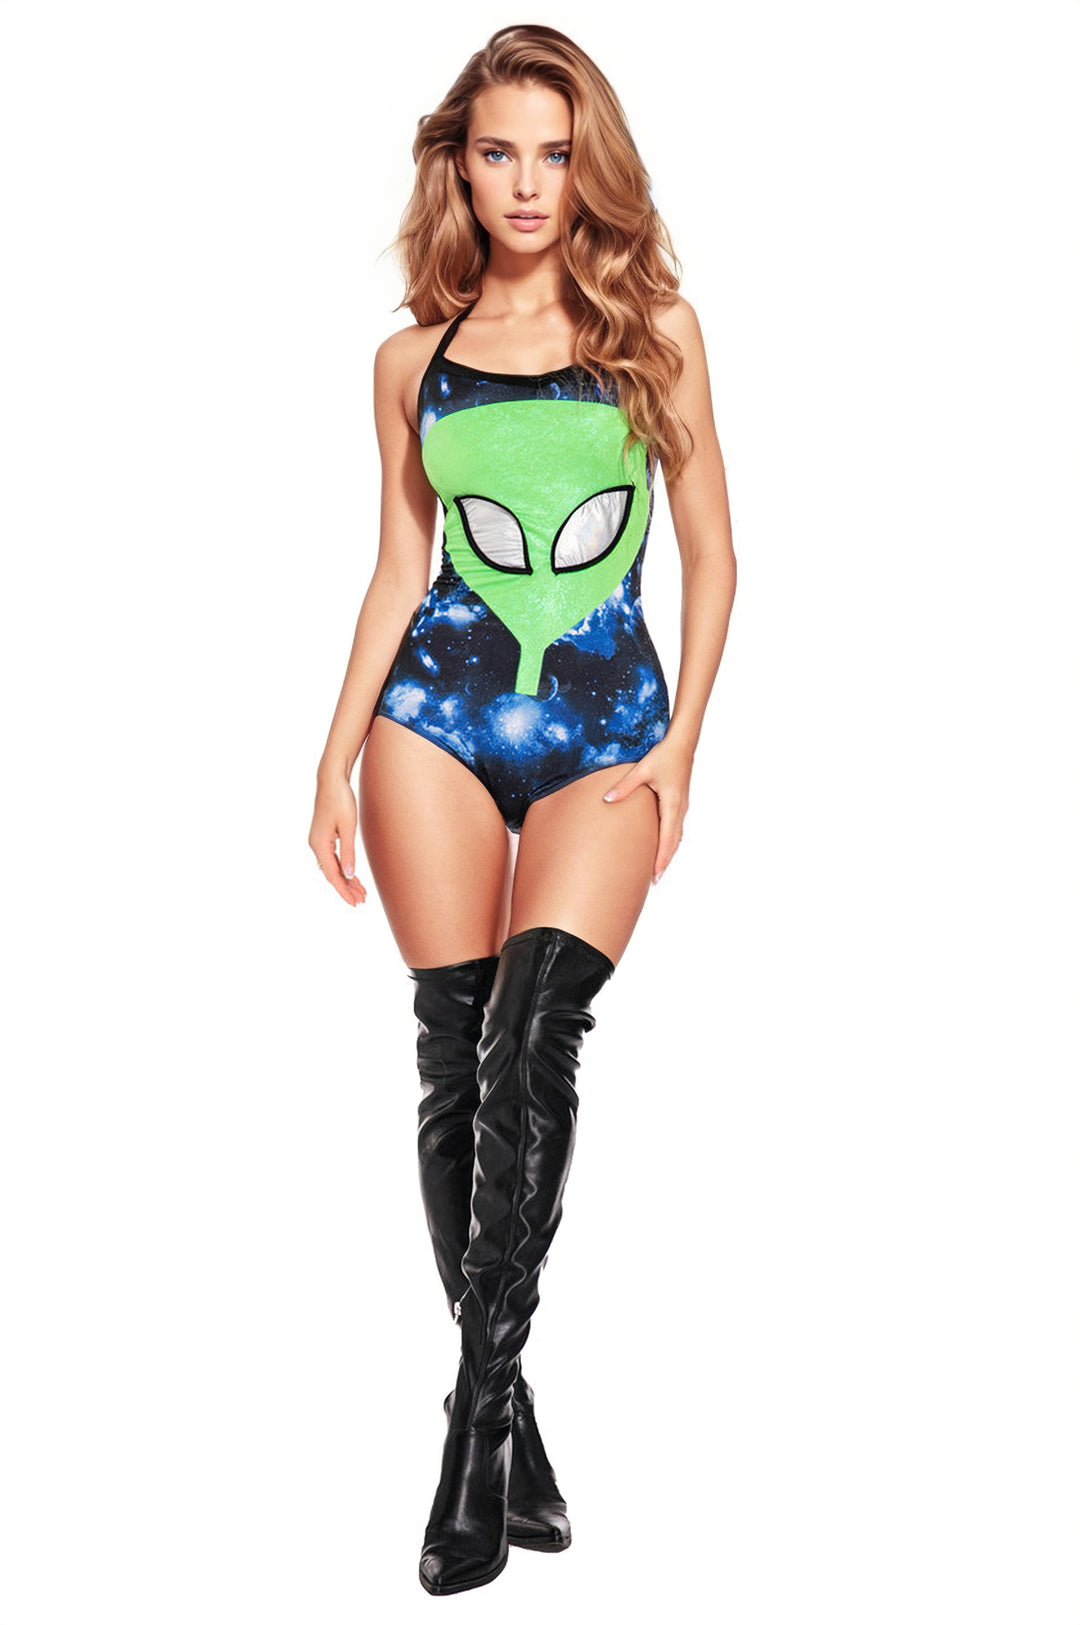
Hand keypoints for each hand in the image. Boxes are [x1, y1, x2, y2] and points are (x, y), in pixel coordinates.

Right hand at [308, 776, 366, 906]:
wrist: (331, 779)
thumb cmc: (340, 800)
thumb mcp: (348, 827)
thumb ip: (348, 853)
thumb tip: (348, 875)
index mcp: (319, 845)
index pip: (333, 875)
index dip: (344, 891)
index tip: (355, 903)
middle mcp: (316, 845)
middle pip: (332, 874)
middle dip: (347, 888)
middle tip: (362, 900)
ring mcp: (318, 841)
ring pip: (333, 867)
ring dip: (346, 879)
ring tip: (361, 891)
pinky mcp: (323, 836)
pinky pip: (333, 858)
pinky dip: (343, 868)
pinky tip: (352, 875)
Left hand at [603, 734, 693, 883]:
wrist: (683, 743)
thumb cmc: (663, 755)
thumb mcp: (642, 770)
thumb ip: (624, 786)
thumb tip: (607, 799)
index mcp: (672, 804)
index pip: (667, 838)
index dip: (662, 858)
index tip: (656, 875)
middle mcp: (680, 809)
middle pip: (674, 842)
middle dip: (664, 861)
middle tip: (655, 880)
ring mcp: (682, 806)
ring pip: (676, 836)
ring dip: (668, 852)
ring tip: (658, 868)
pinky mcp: (680, 802)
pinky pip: (676, 827)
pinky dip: (671, 840)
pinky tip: (665, 846)